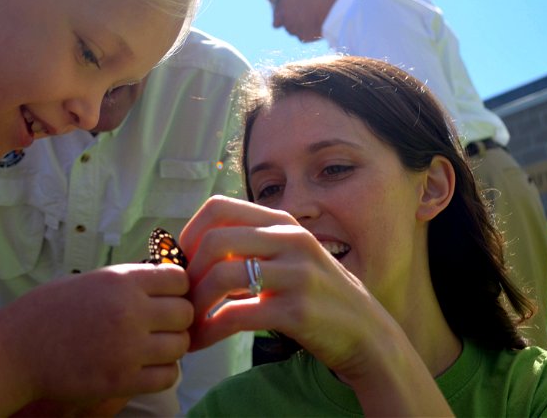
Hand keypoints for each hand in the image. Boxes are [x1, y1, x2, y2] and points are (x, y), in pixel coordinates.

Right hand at [0, 264, 191, 402]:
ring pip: (180, 346)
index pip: (179, 279)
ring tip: (151, 347)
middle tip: (159, 326)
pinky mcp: (121, 381)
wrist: (16, 350)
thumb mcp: (92, 280)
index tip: (164, 297)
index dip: (176, 289)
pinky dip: (162, 372)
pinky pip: (168, 376)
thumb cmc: (50, 310)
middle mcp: (129, 312)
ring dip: (170, 347)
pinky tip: (145, 367)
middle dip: (176, 319)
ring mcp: (127, 349)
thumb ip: (129, 282)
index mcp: (121, 281)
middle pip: (184, 313)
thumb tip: (167, 283)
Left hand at [179, 196, 390, 378]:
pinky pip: (237, 314)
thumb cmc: (317, 294)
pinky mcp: (297, 311)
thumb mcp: (290, 255)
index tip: (182, 263)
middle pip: (215, 241)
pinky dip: (211, 329)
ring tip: (187, 323)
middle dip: (188, 273)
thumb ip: (253, 244)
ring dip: (195, 304)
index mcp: (282, 223)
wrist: (366, 332)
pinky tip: (202, 339)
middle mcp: (289, 240)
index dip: (190, 233)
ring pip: (223, 276)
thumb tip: (197, 245)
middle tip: (180, 298)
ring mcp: (296, 274)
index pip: (218, 207)